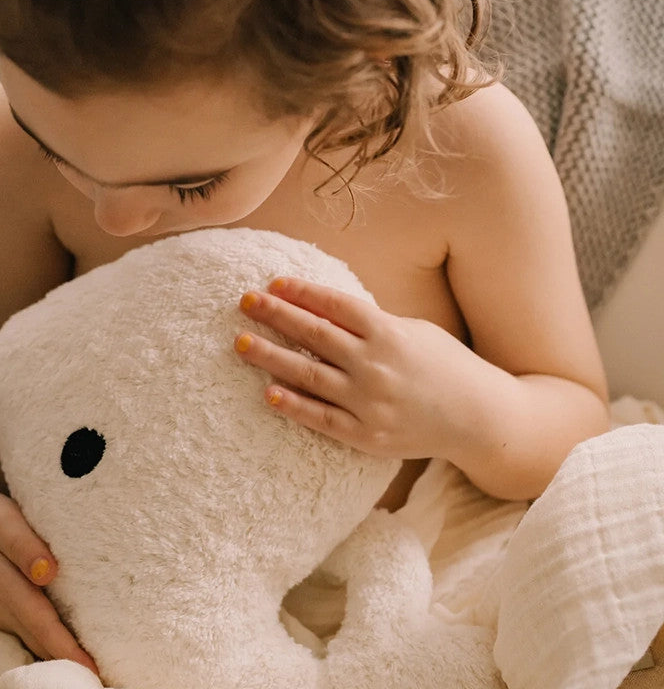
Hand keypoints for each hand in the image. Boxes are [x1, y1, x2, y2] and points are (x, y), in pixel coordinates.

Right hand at [0, 482, 97, 673]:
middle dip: (69, 662)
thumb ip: (24, 545)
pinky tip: (73, 645)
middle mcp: (4, 607)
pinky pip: (33, 630)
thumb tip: (47, 572)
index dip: (66, 649)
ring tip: (94, 668)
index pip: (43, 624)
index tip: (90, 669)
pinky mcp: (7, 606)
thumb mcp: (1, 519)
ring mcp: (4, 610)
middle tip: (100, 675)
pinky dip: (52, 642)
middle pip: (42, 641)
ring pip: (37, 640)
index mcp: (5, 588)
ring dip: (61, 655)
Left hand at [233, 276, 486, 460]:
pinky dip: (293, 405)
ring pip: (308, 374)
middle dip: (275, 315)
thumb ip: (371, 323)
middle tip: (244, 301)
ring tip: (240, 342)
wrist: (478, 418)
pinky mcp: (367, 435)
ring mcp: (369, 402)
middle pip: (314, 334)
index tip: (272, 283)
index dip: (301, 292)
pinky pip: (321, 418)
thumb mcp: (414, 331)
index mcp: (389, 332)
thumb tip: (323, 308)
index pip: (334, 305)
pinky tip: (267, 392)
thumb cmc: (445, 365)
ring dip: (270, 356)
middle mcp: (375, 364)